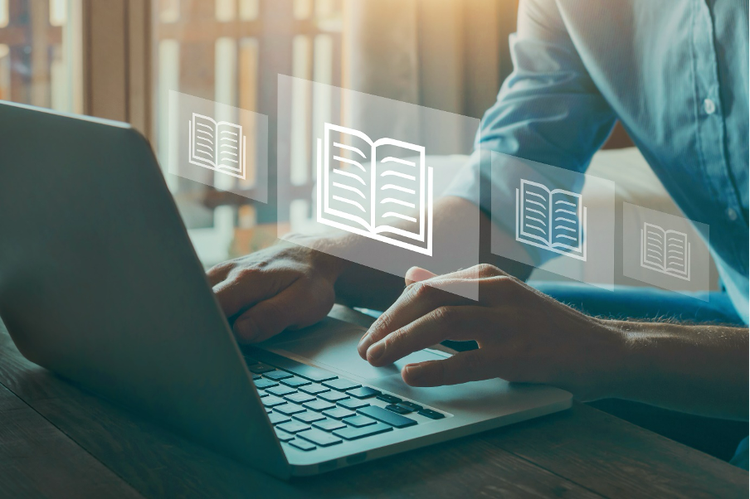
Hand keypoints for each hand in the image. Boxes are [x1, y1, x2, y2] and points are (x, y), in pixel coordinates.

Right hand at [207, 237, 348, 342]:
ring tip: (216, 337)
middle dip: (200, 326)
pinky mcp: (221, 278)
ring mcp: (222, 273)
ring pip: (198, 300)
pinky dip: (208, 312)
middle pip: (197, 304)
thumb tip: (241, 331)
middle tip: (211, 349)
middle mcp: (228, 272)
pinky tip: (220, 324)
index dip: (208, 330)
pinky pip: (205, 297)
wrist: (312, 256)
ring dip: (203, 319)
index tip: (212, 347)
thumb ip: (272, 317)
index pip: (211, 307)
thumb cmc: (310, 281)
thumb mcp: (303, 303)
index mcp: (247, 279)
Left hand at [357, 264, 627, 399]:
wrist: (605, 350)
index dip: (391, 311)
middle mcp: (496, 290)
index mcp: (487, 277)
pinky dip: (436, 368)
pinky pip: (469, 360)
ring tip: (377, 359)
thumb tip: (410, 275)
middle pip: (427, 297)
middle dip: (389, 322)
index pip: (425, 286)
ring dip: (401, 341)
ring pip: (441, 321)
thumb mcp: (498, 299)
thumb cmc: (545, 328)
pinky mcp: (522, 353)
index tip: (371, 334)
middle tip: (366, 348)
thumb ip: (454, 288)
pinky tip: (413, 375)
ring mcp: (510, 320)